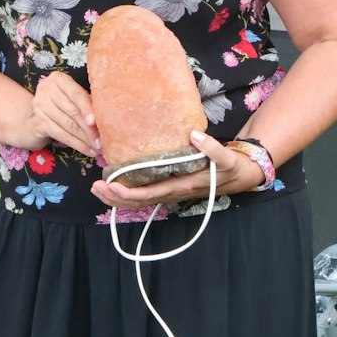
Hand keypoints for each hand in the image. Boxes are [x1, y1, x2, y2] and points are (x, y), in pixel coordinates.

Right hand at [26, 72, 98, 157]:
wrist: (30, 121)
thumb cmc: (58, 108)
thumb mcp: (71, 99)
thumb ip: (85, 102)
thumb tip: (108, 118)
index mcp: (58, 79)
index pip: (76, 94)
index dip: (88, 108)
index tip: (97, 122)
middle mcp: (46, 89)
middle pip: (73, 111)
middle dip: (90, 128)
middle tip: (103, 141)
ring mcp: (40, 106)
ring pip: (69, 125)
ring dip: (86, 139)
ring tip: (99, 148)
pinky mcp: (38, 123)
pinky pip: (62, 135)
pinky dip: (77, 144)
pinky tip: (88, 151)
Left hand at [90, 131, 263, 209]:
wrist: (240, 177)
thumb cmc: (231, 168)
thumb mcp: (226, 158)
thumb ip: (212, 148)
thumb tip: (194, 135)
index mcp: (182, 186)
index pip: (150, 194)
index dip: (130, 192)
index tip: (112, 185)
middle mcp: (172, 193)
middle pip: (138, 202)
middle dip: (115, 197)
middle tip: (95, 186)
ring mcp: (168, 193)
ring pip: (138, 201)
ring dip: (116, 197)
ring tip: (97, 188)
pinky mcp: (167, 188)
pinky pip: (143, 195)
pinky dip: (126, 192)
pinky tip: (112, 185)